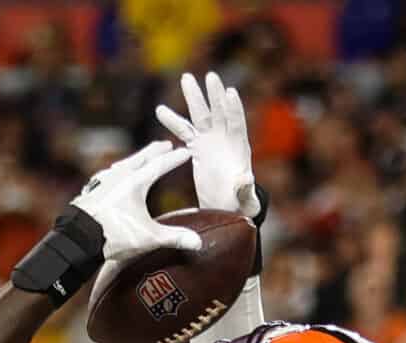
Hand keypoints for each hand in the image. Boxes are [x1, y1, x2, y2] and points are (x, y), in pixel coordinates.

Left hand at [68, 140, 199, 291]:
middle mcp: (119, 176)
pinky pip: (107, 176)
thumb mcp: (148, 238)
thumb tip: (199, 243)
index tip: (186, 151)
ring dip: (134, 160)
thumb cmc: (113, 236)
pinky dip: (115, 172)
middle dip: (154, 151)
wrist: (77, 238)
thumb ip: (174, 238)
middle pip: (140, 158)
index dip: (175, 159)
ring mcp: (102, 182)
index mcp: (136, 182)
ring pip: (122, 165)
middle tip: (164, 144)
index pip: (161, 165)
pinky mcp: (91, 191)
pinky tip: (112, 178)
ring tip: (139, 159)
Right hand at [156, 71, 258, 221]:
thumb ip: (245, 190)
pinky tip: (160, 110)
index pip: (236, 123)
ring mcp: (210, 140)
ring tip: (186, 78)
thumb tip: (245, 180)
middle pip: (219, 112)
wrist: (226, 203)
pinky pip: (184, 131)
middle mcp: (224, 138)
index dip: (233, 108)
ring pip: (201, 115)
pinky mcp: (197, 146)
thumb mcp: (244, 199)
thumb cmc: (239, 202)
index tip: (229, 92)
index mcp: (239, 147)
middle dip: (214, 95)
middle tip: (210, 76)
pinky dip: (173, 121)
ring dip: (194, 98)